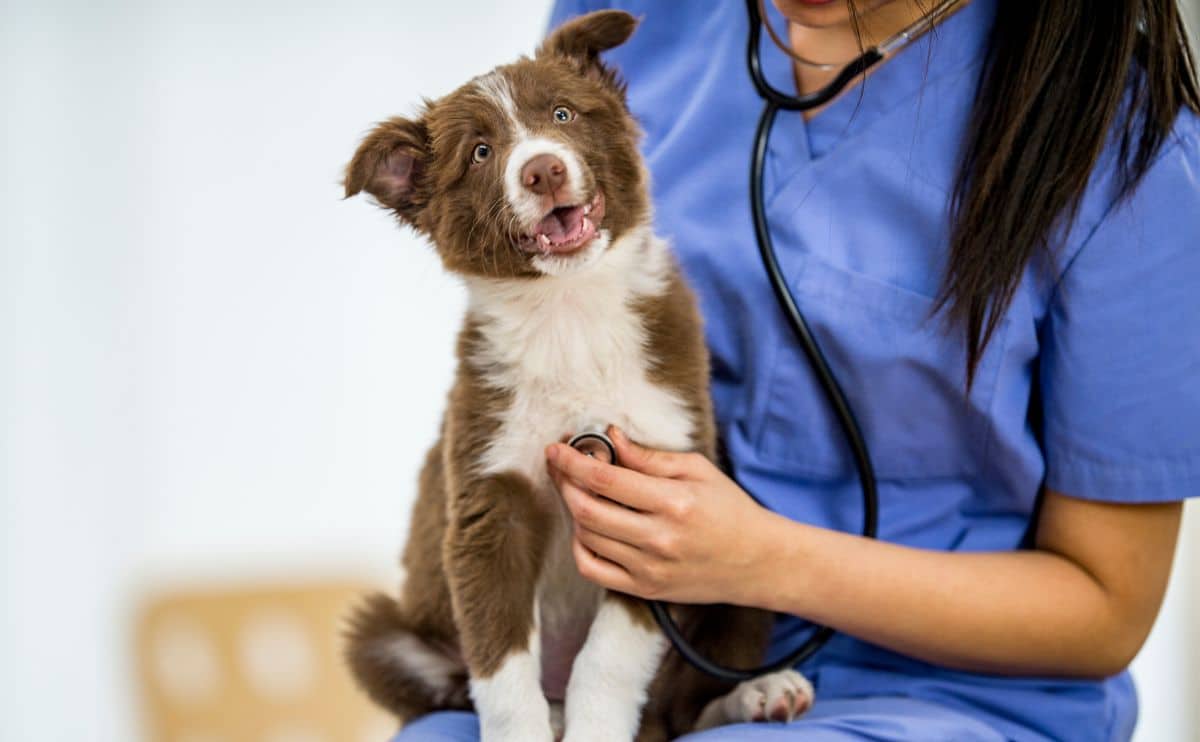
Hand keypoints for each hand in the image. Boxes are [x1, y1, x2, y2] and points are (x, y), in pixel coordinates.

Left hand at [544, 426, 774, 604]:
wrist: (758, 561)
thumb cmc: (729, 509)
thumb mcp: (698, 470)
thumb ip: (650, 457)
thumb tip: (611, 438)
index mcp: (674, 502)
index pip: (605, 479)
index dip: (572, 462)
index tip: (556, 448)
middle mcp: (659, 539)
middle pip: (587, 510)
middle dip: (564, 483)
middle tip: (560, 465)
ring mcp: (649, 569)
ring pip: (586, 537)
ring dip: (573, 510)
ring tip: (580, 491)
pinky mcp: (645, 589)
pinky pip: (592, 570)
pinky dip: (580, 546)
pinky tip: (587, 527)